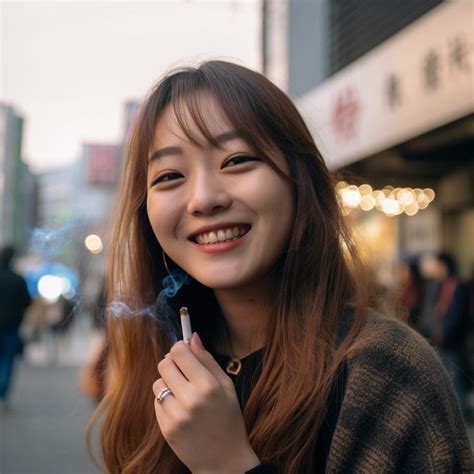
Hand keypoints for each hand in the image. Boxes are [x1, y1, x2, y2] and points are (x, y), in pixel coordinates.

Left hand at [153, 333, 259, 472]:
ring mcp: (175, 416)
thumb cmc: (229, 418)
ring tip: (183, 392)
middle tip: (182, 370)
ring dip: (167, 382)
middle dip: (172, 362)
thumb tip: (192, 336)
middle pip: (164, 364)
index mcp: (207, 386)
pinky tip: (180, 408)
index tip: (183, 351)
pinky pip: (156, 402)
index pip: (179, 352)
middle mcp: (190, 399)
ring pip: (158, 382)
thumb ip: (207, 359)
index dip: (179, 347)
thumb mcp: (226, 386)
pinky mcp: (165, 429)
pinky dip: (166, 400)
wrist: (223, 461)